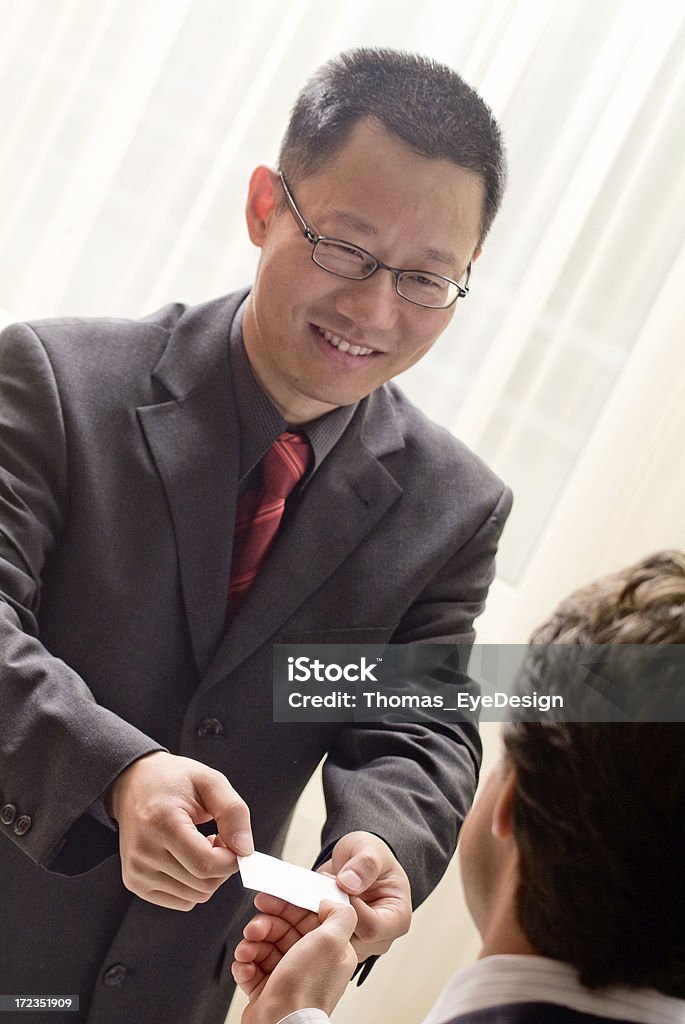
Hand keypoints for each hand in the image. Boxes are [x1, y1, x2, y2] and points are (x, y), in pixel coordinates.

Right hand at [106, 751, 252, 910]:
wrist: (133, 783)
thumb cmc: (172, 780)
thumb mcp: (209, 781)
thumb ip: (233, 812)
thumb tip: (244, 849)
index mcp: (161, 823)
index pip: (206, 864)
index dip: (231, 858)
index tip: (233, 840)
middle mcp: (143, 852)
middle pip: (203, 885)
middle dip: (222, 866)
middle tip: (217, 838)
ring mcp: (136, 872)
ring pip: (195, 897)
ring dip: (208, 876)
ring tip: (200, 845)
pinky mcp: (135, 884)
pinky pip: (182, 901)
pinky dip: (194, 885)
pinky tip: (188, 858)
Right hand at [232, 895, 356, 1023]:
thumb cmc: (306, 989)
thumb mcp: (333, 942)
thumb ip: (340, 914)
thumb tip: (330, 902)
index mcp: (329, 950)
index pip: (306, 917)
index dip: (287, 906)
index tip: (270, 899)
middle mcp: (309, 963)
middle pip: (282, 929)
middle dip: (264, 925)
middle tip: (254, 928)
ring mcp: (288, 976)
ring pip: (264, 946)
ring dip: (251, 945)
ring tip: (247, 952)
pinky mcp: (267, 990)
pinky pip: (251, 967)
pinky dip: (245, 965)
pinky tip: (245, 968)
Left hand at [318, 831, 411, 960]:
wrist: (357, 864)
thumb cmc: (370, 858)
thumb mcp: (370, 849)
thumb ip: (364, 864)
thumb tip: (348, 883)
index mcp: (398, 918)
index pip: (372, 927)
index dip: (351, 908)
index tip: (339, 885)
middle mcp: (382, 937)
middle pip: (354, 942)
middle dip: (334, 915)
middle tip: (325, 887)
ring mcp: (362, 944)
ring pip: (336, 947)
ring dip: (322, 921)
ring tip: (321, 894)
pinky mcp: (343, 945)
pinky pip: (325, 945)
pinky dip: (315, 926)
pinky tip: (314, 905)